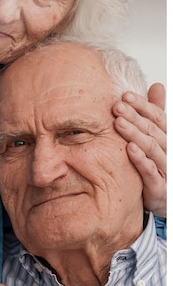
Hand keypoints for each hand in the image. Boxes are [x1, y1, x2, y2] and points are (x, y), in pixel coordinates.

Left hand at [113, 83, 165, 215]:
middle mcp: (169, 150)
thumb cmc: (159, 165)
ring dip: (134, 134)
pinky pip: (150, 171)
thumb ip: (156, 113)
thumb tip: (157, 85)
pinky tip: (129, 149)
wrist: (166, 200)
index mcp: (168, 137)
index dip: (142, 105)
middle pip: (152, 130)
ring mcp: (166, 168)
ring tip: (119, 123)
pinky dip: (140, 159)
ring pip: (151, 147)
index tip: (125, 95)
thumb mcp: (158, 137)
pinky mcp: (160, 187)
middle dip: (134, 116)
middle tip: (117, 106)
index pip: (158, 116)